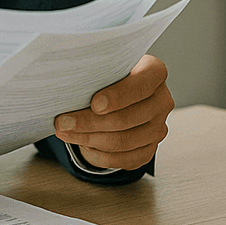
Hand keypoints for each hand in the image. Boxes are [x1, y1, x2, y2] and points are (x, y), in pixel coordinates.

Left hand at [54, 54, 172, 169]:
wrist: (119, 93)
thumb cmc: (110, 76)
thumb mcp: (105, 65)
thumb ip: (96, 71)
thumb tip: (68, 84)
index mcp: (154, 73)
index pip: (141, 85)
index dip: (118, 97)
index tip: (94, 104)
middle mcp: (162, 100)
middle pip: (127, 118)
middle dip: (90, 123)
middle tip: (63, 122)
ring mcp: (158, 127)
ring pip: (123, 141)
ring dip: (89, 140)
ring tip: (66, 133)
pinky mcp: (150, 148)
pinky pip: (125, 159)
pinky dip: (100, 155)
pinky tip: (82, 145)